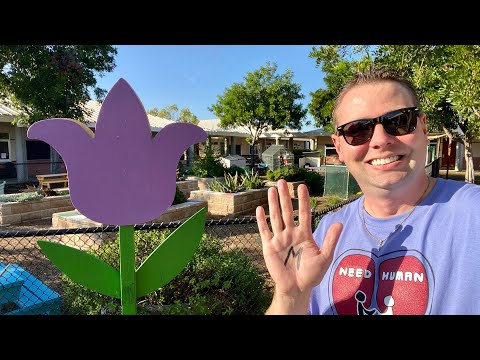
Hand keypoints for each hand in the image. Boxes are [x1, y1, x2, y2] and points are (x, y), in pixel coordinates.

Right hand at [256, 179, 342, 312]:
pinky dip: (261, 221)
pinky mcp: (269, 247)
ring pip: (275, 217)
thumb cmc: (311, 274)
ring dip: (273, 204)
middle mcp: (291, 233)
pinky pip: (264, 231)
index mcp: (304, 234)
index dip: (303, 200)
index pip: (304, 213)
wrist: (297, 288)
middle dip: (285, 196)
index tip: (302, 186)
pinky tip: (260, 209)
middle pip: (287, 211)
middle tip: (282, 181)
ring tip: (271, 190)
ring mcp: (279, 239)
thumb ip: (330, 240)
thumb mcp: (325, 257)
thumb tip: (339, 223)